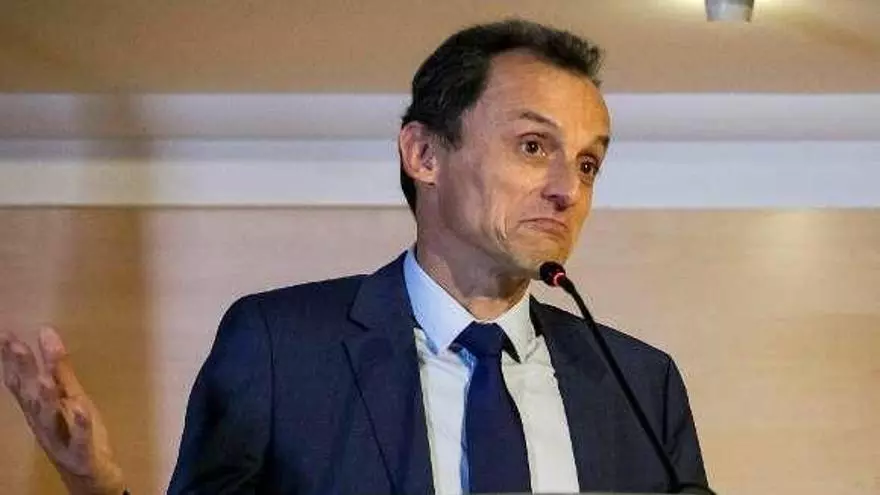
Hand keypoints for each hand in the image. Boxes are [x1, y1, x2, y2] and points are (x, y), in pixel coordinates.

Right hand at [1, 327, 125, 494]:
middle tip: (16, 345)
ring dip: (45, 398)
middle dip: (23, 371)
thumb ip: (59, 368)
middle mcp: (43, 422)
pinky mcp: (81, 451)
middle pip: (31, 396)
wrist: (90, 476)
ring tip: (43, 377)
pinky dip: (79, 423)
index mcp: (39, 409)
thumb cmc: (77, 432)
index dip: (13, 358)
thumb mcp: (71, 396)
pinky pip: (79, 438)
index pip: (21, 381)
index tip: (5, 335)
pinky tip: (80, 408)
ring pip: (49, 417)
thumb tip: (46, 333)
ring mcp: (60, 438)